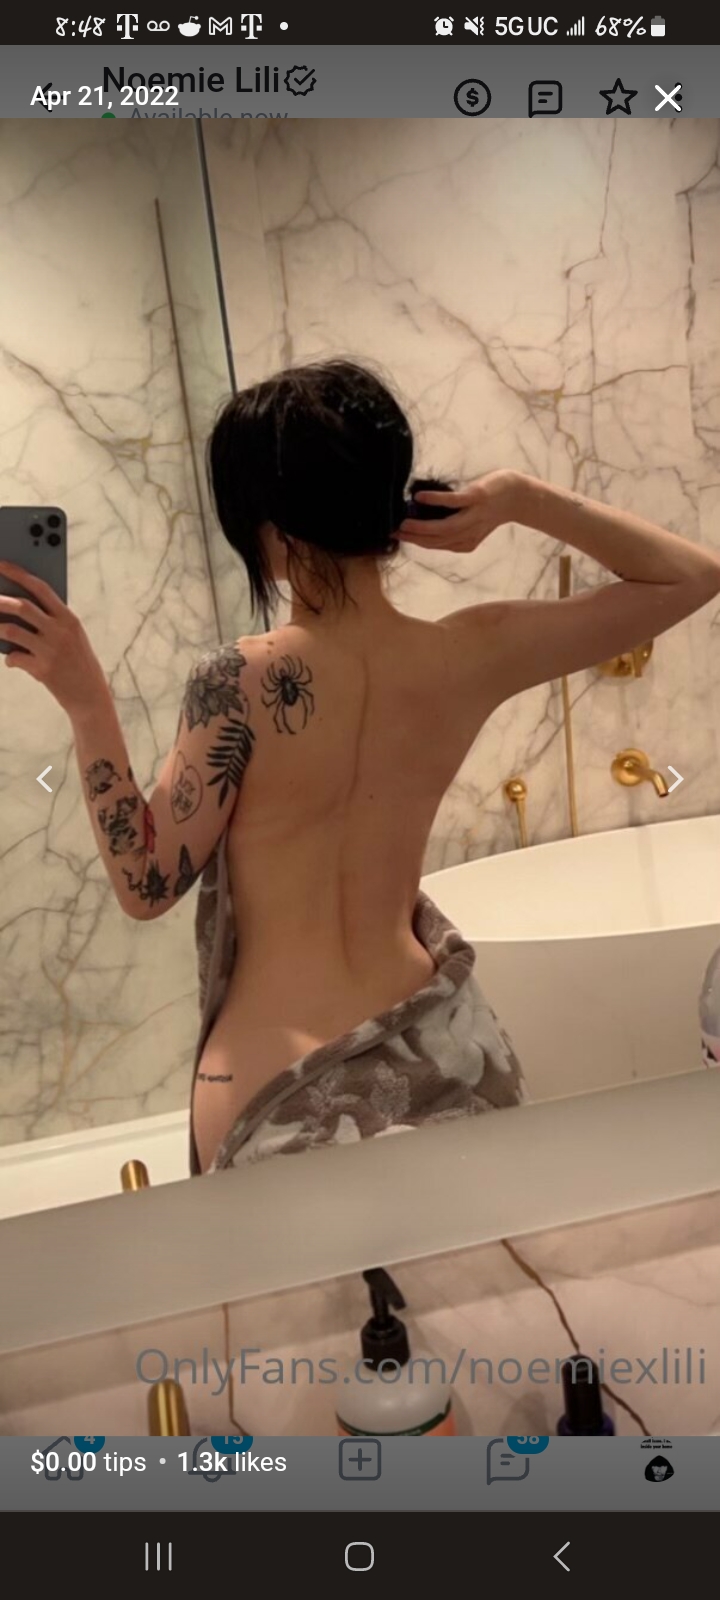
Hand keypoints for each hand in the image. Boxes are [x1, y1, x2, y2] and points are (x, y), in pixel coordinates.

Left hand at [0, 560, 107, 717]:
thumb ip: (50, 621)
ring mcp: (51, 650)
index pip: (40, 588)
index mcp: (69, 618)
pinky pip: (14, 657)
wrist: (90, 696)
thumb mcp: (71, 637)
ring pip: (11, 631)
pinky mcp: (43, 669)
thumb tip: (16, 607)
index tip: (1, 565)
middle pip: (22, 607)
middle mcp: (60, 631)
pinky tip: (12, 661)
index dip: (18, 574)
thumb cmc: (77, 663)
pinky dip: (10, 659)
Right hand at [399, 470, 521, 551]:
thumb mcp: (470, 521)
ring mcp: (474, 516)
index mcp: (466, 543)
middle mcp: (470, 533)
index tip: (395, 536)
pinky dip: (435, 501)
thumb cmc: (489, 506)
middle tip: (393, 531)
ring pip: (445, 528)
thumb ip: (449, 525)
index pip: (436, 545)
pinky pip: (453, 502)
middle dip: (414, 538)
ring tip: (403, 523)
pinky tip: (419, 498)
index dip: (415, 542)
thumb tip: (420, 518)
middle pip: (438, 540)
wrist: (518, 495)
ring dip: (422, 527)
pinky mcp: (477, 498)